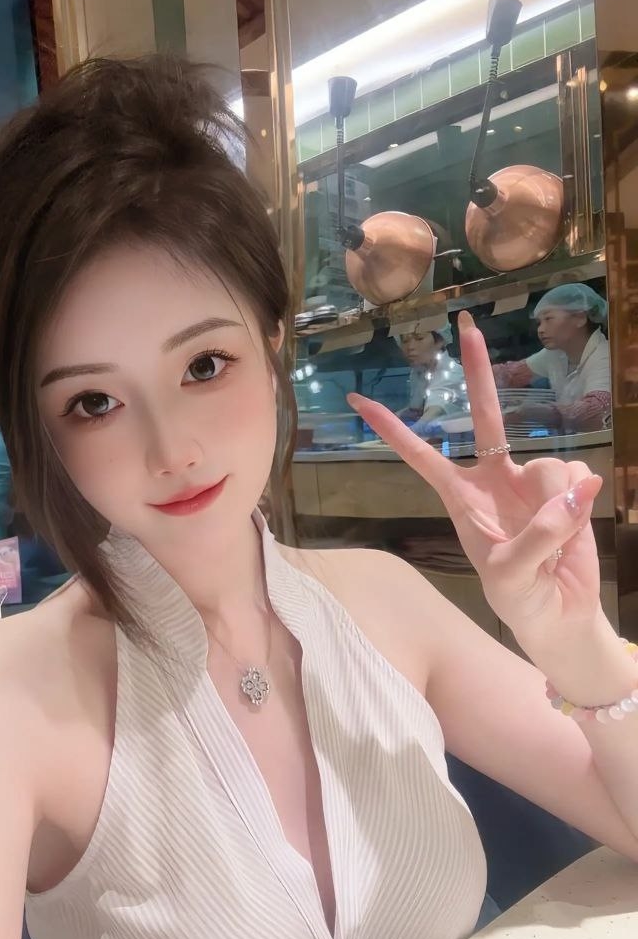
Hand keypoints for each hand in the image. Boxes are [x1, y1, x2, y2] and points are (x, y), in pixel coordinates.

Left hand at [347, 312, 602, 647]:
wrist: (559, 615)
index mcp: (462, 499)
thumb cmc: (520, 600)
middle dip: (477, 370)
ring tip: (555, 538)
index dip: (393, 430)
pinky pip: (577, 479)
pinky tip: (576, 522)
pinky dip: (579, 502)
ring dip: (556, 501)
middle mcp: (493, 479)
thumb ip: (539, 533)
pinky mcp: (567, 488)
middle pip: (485, 415)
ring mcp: (530, 480)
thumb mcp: (513, 575)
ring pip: (548, 465)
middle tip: (465, 323)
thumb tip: (575, 487)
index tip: (360, 401)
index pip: (422, 457)